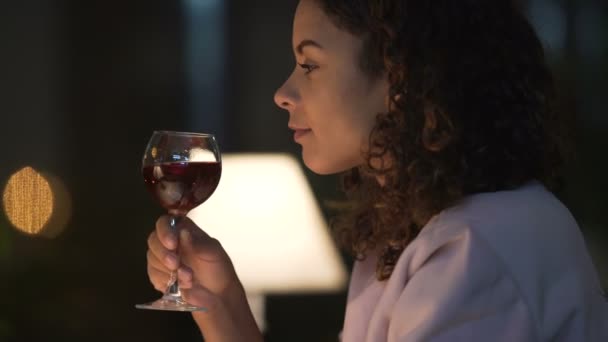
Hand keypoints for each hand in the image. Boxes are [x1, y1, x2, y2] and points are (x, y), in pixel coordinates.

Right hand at [146, 215, 261, 341]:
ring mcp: (164, 259)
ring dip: (169, 270)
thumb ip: (198, 243)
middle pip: (153, 240)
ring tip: (189, 278)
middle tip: (176, 264)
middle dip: (163, 254)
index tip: (172, 244)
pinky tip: (181, 285)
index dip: (164, 231)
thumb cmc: (219, 270)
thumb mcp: (214, 254)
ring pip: (152, 258)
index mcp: (185, 231)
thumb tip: (183, 232)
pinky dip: (166, 280)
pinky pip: (153, 274)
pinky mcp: (160, 276)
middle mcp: (172, 242)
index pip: (166, 222)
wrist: (218, 296)